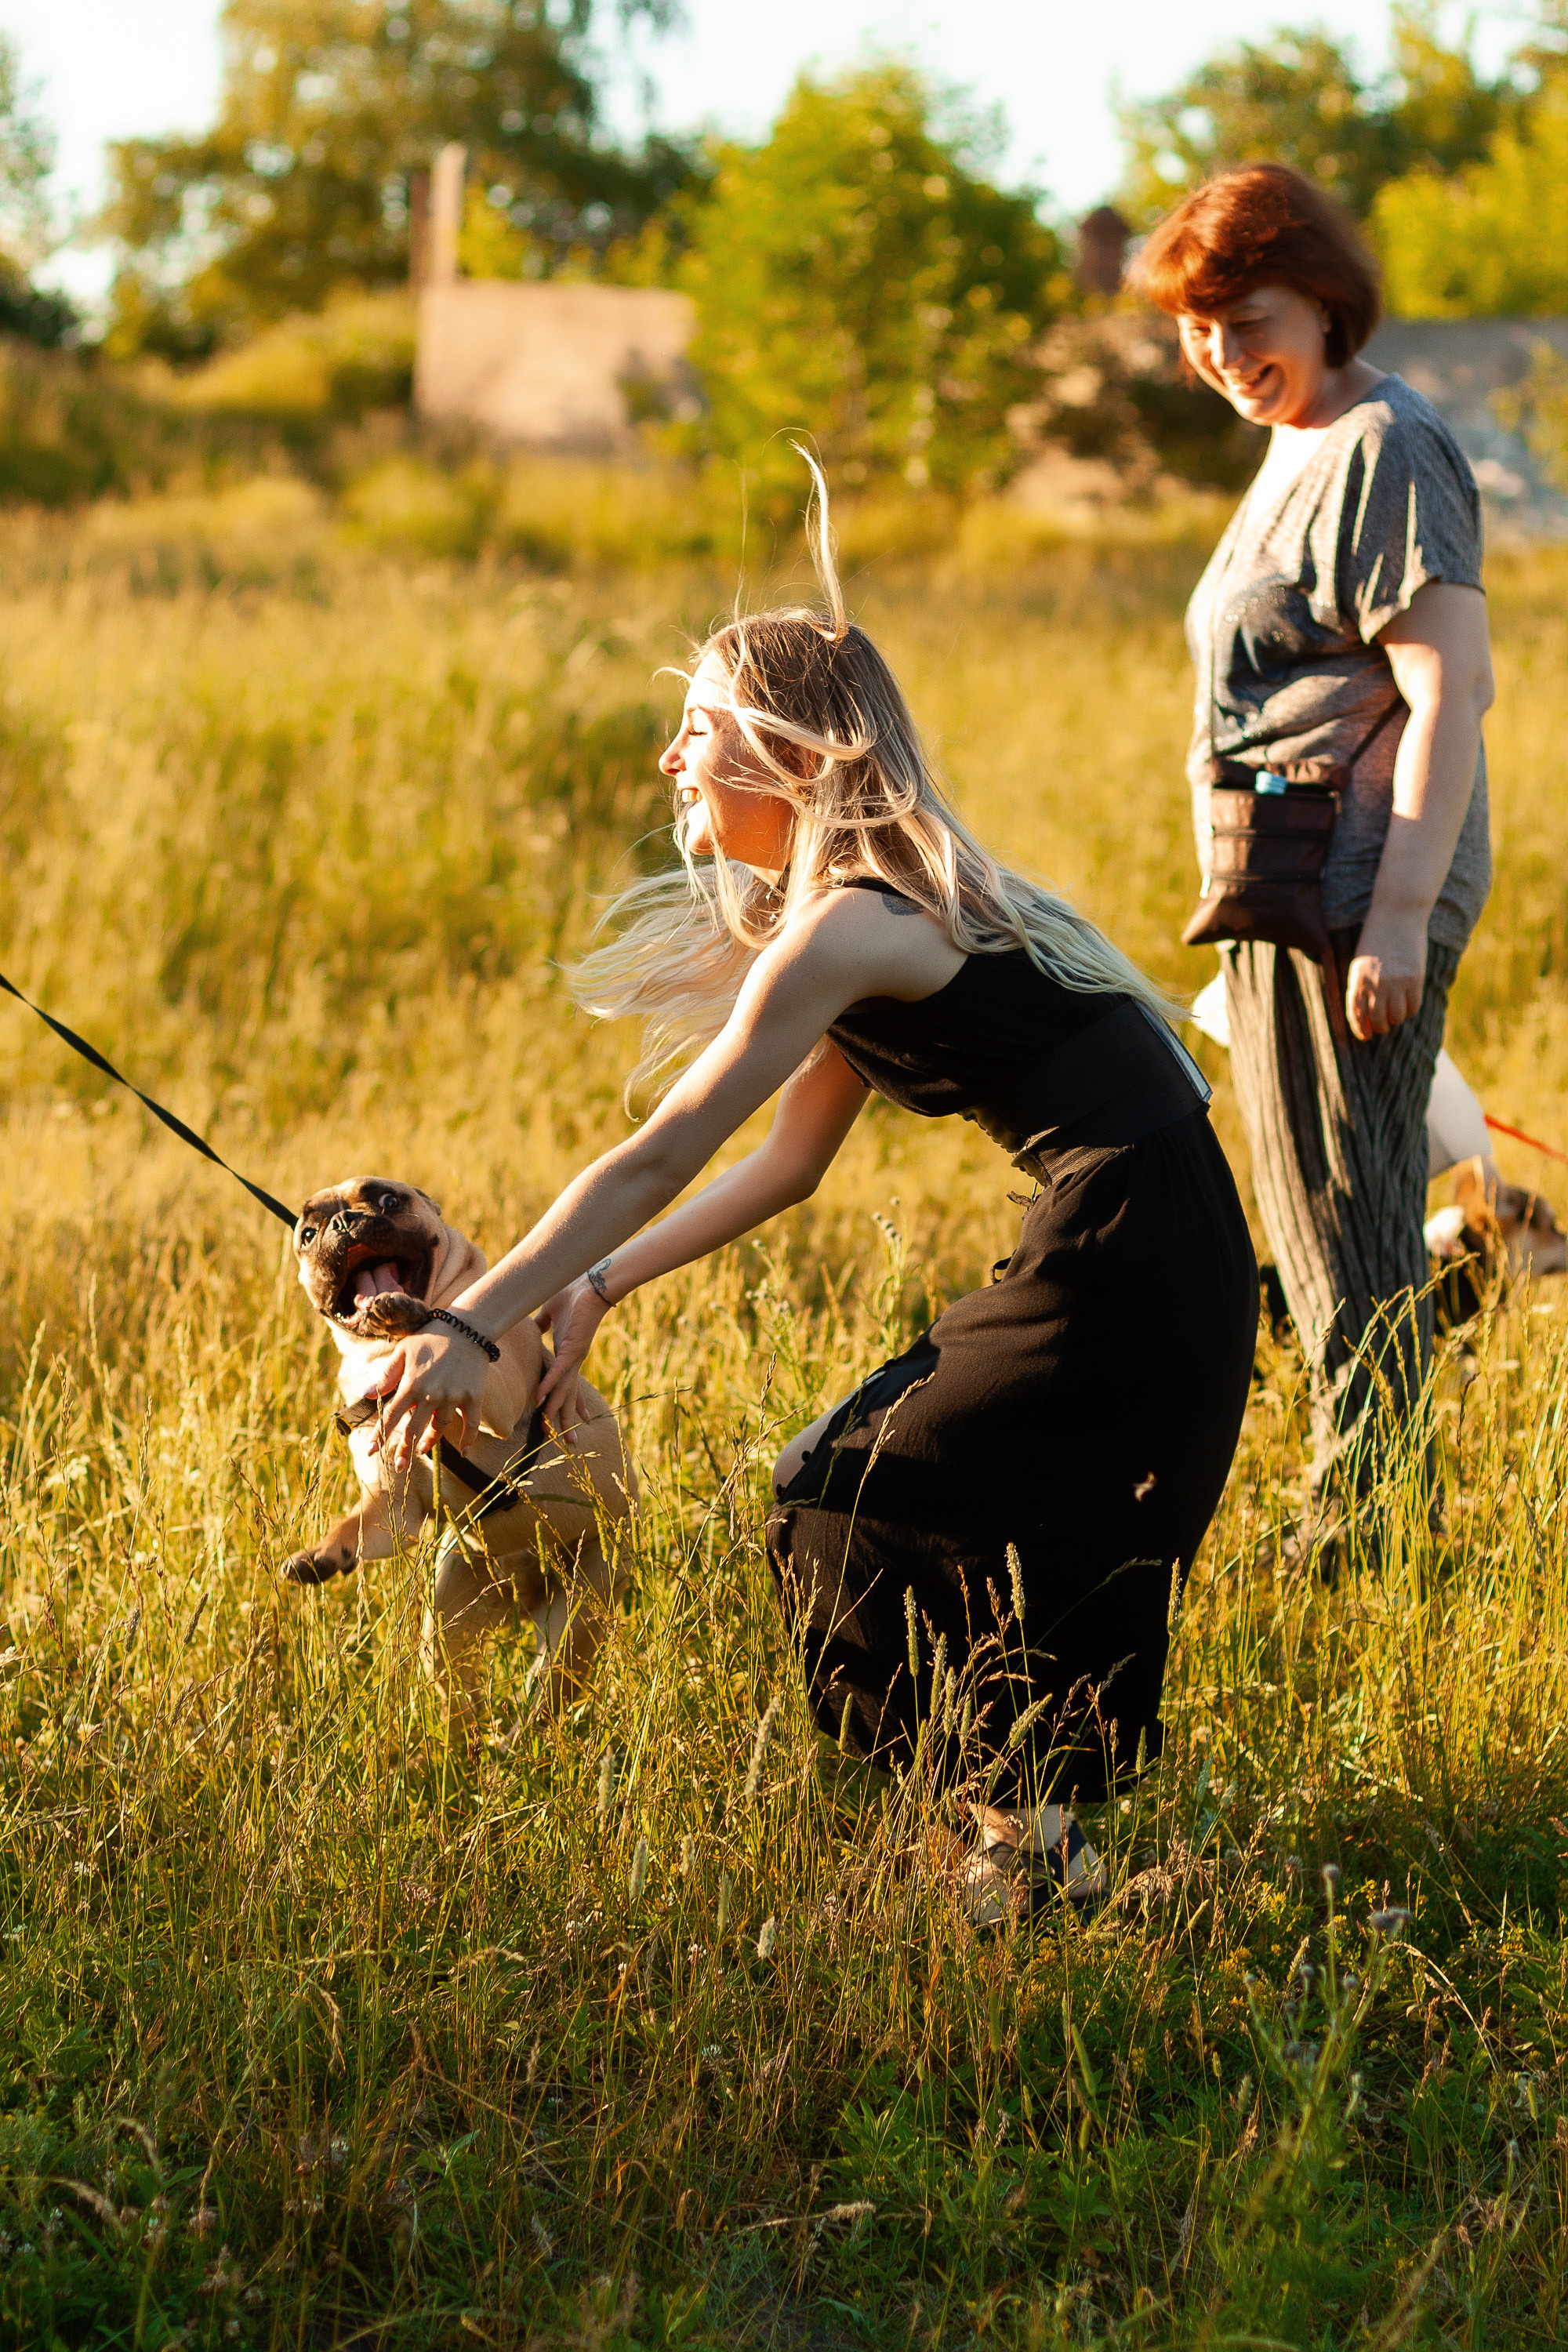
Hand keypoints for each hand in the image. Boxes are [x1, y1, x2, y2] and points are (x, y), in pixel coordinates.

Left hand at [370, 1326, 486, 1470]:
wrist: (468, 1326)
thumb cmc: (431, 1337)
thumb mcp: (403, 1351)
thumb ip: (386, 1375)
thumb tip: (365, 1393)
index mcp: (411, 1384)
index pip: (390, 1417)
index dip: (379, 1436)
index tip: (371, 1452)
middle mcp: (431, 1394)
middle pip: (413, 1429)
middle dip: (404, 1450)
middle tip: (398, 1466)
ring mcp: (454, 1397)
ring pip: (440, 1427)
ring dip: (430, 1442)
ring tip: (423, 1449)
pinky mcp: (473, 1397)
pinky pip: (472, 1424)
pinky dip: (469, 1439)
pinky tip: (464, 1451)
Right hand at [534, 1277, 609, 1439]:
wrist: (590, 1284)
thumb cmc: (571, 1296)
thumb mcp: (549, 1314)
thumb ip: (541, 1324)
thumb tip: (533, 1325)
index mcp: (567, 1355)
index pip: (564, 1385)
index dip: (564, 1404)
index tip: (563, 1422)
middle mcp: (573, 1361)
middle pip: (567, 1395)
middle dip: (565, 1420)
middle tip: (567, 1443)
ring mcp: (574, 1357)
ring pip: (563, 1390)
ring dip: (557, 1411)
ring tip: (554, 1432)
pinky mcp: (573, 1348)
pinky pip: (559, 1371)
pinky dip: (550, 1385)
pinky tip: (543, 1399)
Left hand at [1346, 910, 1428, 1041]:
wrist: (1397, 915)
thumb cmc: (1376, 938)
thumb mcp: (1360, 961)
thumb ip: (1361, 985)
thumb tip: (1366, 1014)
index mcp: (1357, 979)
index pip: (1356, 1013)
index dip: (1360, 1029)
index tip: (1365, 1036)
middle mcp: (1375, 984)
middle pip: (1377, 1019)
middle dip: (1380, 1027)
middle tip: (1382, 1027)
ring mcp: (1396, 982)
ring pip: (1397, 1016)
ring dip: (1395, 1019)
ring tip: (1395, 1015)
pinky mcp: (1415, 979)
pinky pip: (1413, 1006)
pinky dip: (1410, 1010)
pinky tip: (1407, 1006)